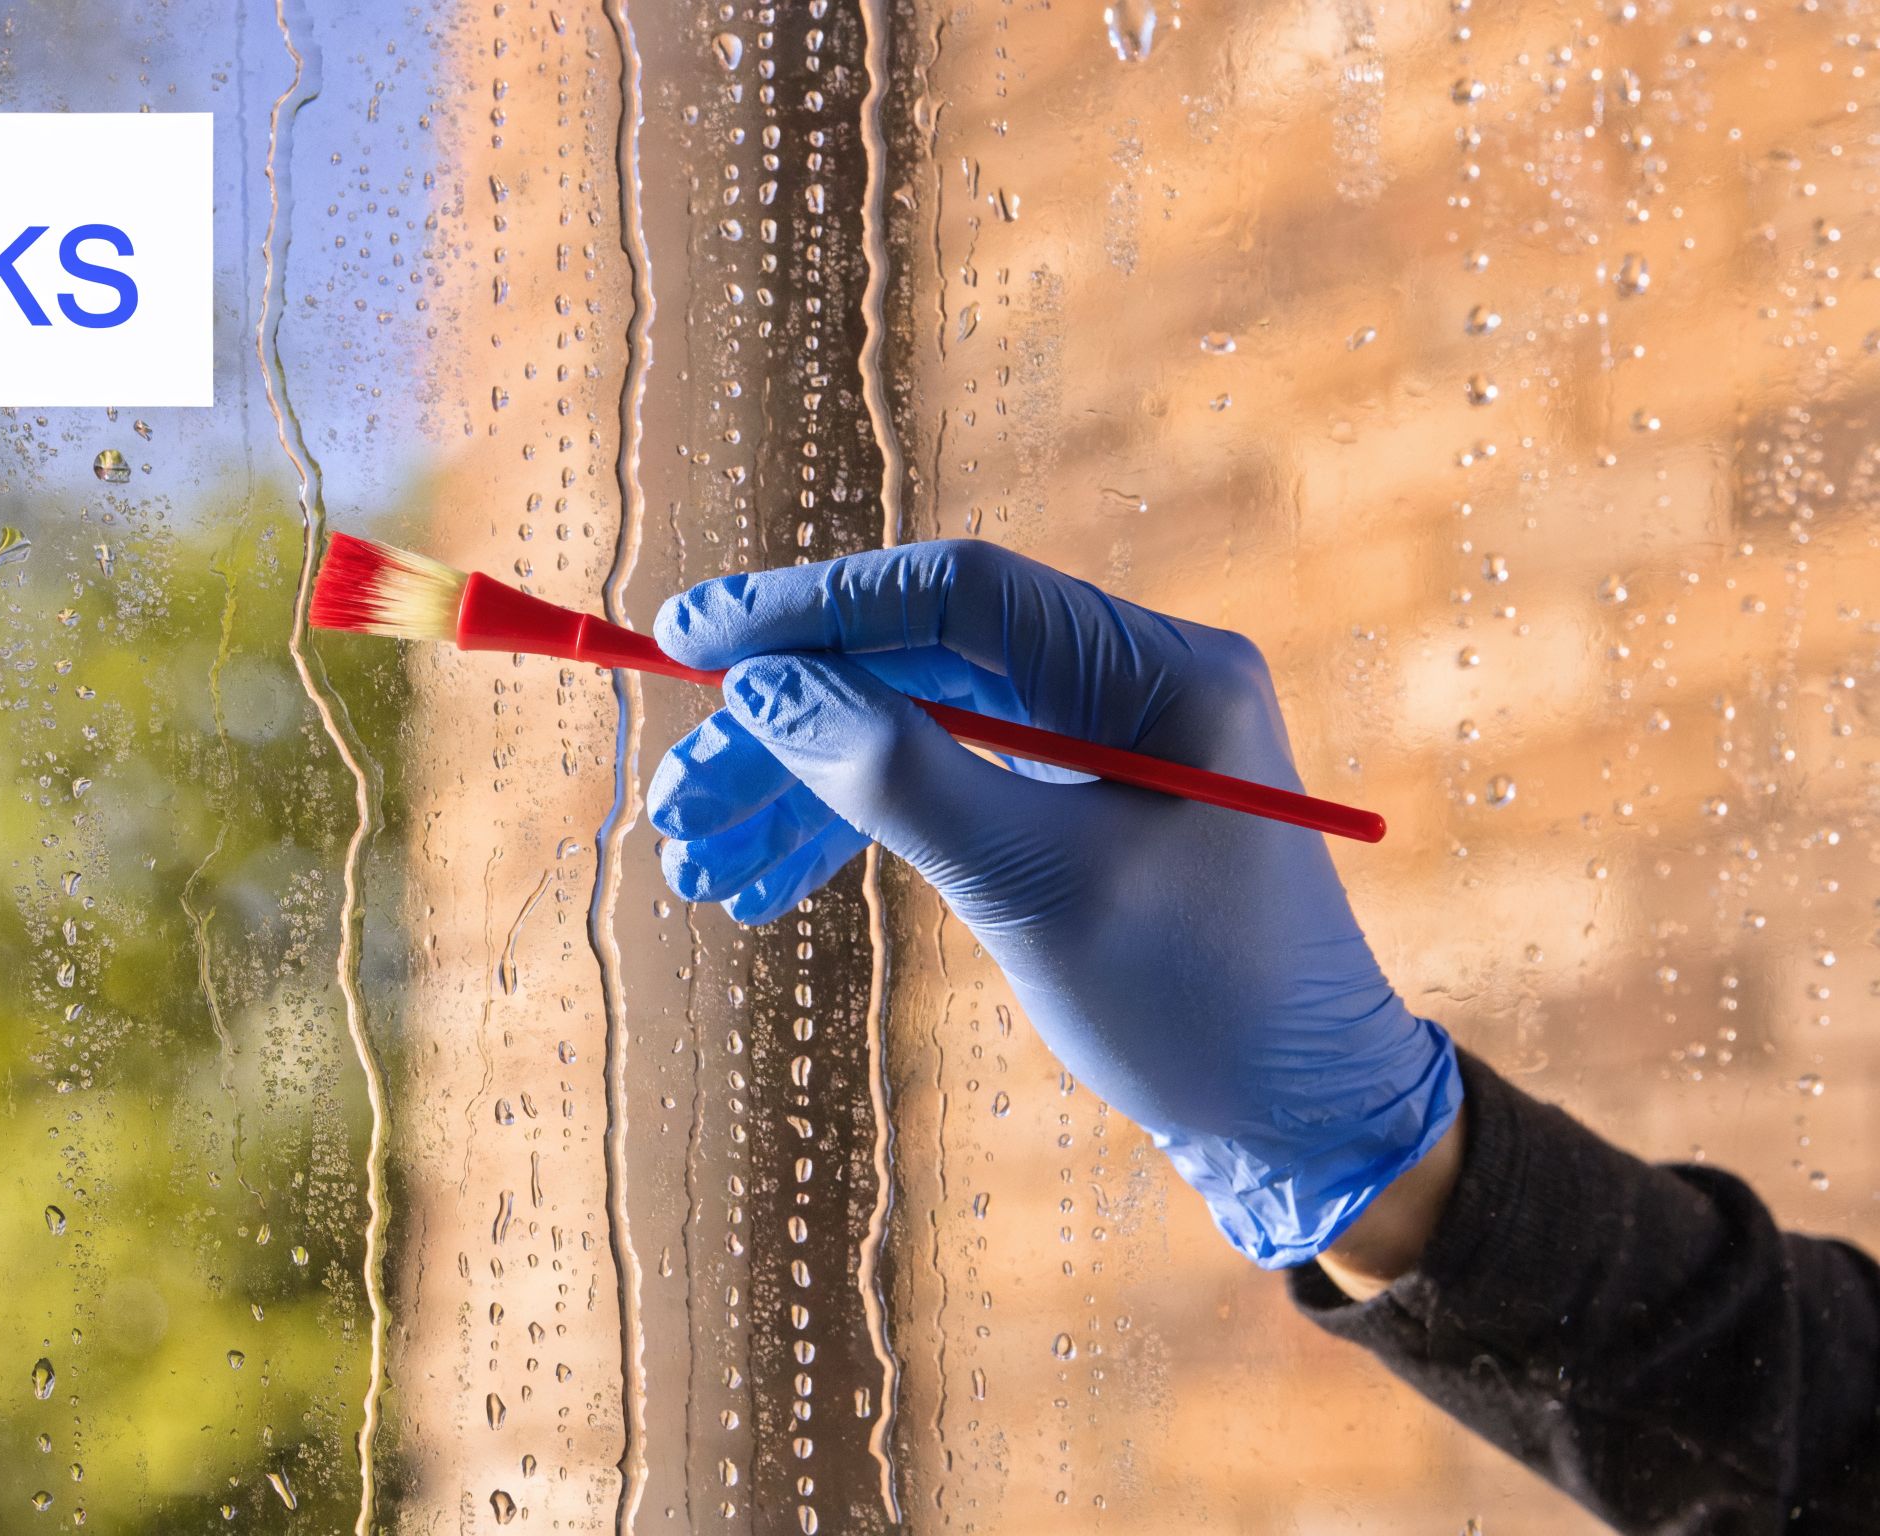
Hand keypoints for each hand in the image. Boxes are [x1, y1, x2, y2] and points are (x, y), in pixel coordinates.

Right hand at [645, 540, 1461, 1268]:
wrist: (1303, 1125)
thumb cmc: (1199, 1005)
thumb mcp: (1036, 888)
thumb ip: (900, 772)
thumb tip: (769, 686)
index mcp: (1157, 669)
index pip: (953, 593)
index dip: (809, 608)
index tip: (688, 638)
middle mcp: (1128, 685)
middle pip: (913, 664)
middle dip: (783, 730)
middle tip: (673, 796)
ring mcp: (1098, 749)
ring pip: (909, 732)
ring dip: (797, 793)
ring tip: (694, 861)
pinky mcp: (1072, 812)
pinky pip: (939, 791)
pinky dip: (850, 834)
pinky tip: (762, 883)